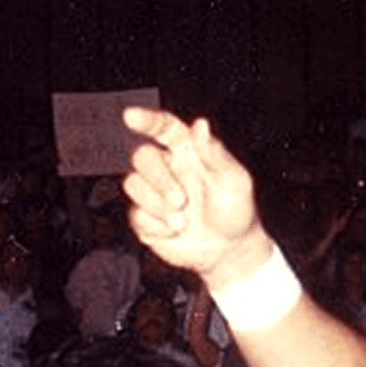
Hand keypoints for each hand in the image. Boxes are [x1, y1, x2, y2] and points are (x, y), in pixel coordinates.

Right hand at [122, 108, 273, 290]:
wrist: (230, 250)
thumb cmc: (235, 210)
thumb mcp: (234, 180)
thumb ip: (215, 154)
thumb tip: (200, 125)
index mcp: (187, 152)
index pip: (163, 128)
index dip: (146, 119)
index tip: (130, 116)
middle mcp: (167, 168)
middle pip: (142, 157)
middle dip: (158, 180)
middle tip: (181, 201)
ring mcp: (153, 193)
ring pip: (132, 184)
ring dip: (157, 205)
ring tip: (182, 222)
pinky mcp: (145, 219)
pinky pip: (135, 215)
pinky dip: (156, 226)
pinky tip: (175, 231)